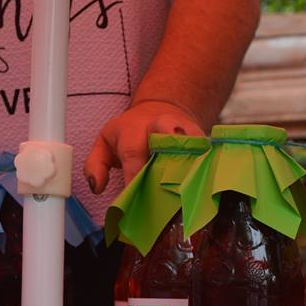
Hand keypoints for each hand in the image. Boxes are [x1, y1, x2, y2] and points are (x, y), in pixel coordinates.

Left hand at [83, 100, 204, 193]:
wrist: (160, 110)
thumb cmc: (129, 134)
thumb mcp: (105, 143)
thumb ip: (96, 165)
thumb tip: (97, 188)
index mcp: (133, 129)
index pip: (133, 153)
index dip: (135, 174)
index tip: (135, 196)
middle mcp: (161, 125)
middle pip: (168, 134)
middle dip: (171, 152)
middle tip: (173, 177)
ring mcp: (185, 129)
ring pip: (193, 142)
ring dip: (195, 160)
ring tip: (196, 181)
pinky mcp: (202, 137)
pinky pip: (208, 150)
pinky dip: (209, 164)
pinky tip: (210, 182)